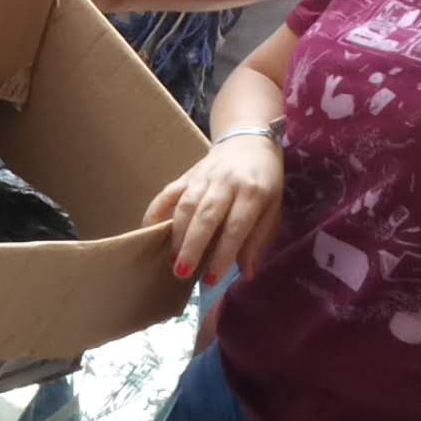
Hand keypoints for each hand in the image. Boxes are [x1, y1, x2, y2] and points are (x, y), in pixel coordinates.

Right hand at [146, 132, 284, 287]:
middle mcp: (227, 183)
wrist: (248, 141)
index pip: (235, 227)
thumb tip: (246, 273)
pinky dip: (155, 212)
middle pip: (206, 216)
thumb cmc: (264, 181)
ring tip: (172, 259)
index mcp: (253, 192)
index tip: (211, 279)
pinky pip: (168, 193)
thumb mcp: (272, 208)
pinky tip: (149, 232)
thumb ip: (257, 239)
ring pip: (186, 205)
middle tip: (182, 272)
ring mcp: (204, 176)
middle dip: (193, 246)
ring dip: (176, 234)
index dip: (223, 254)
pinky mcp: (187, 174)